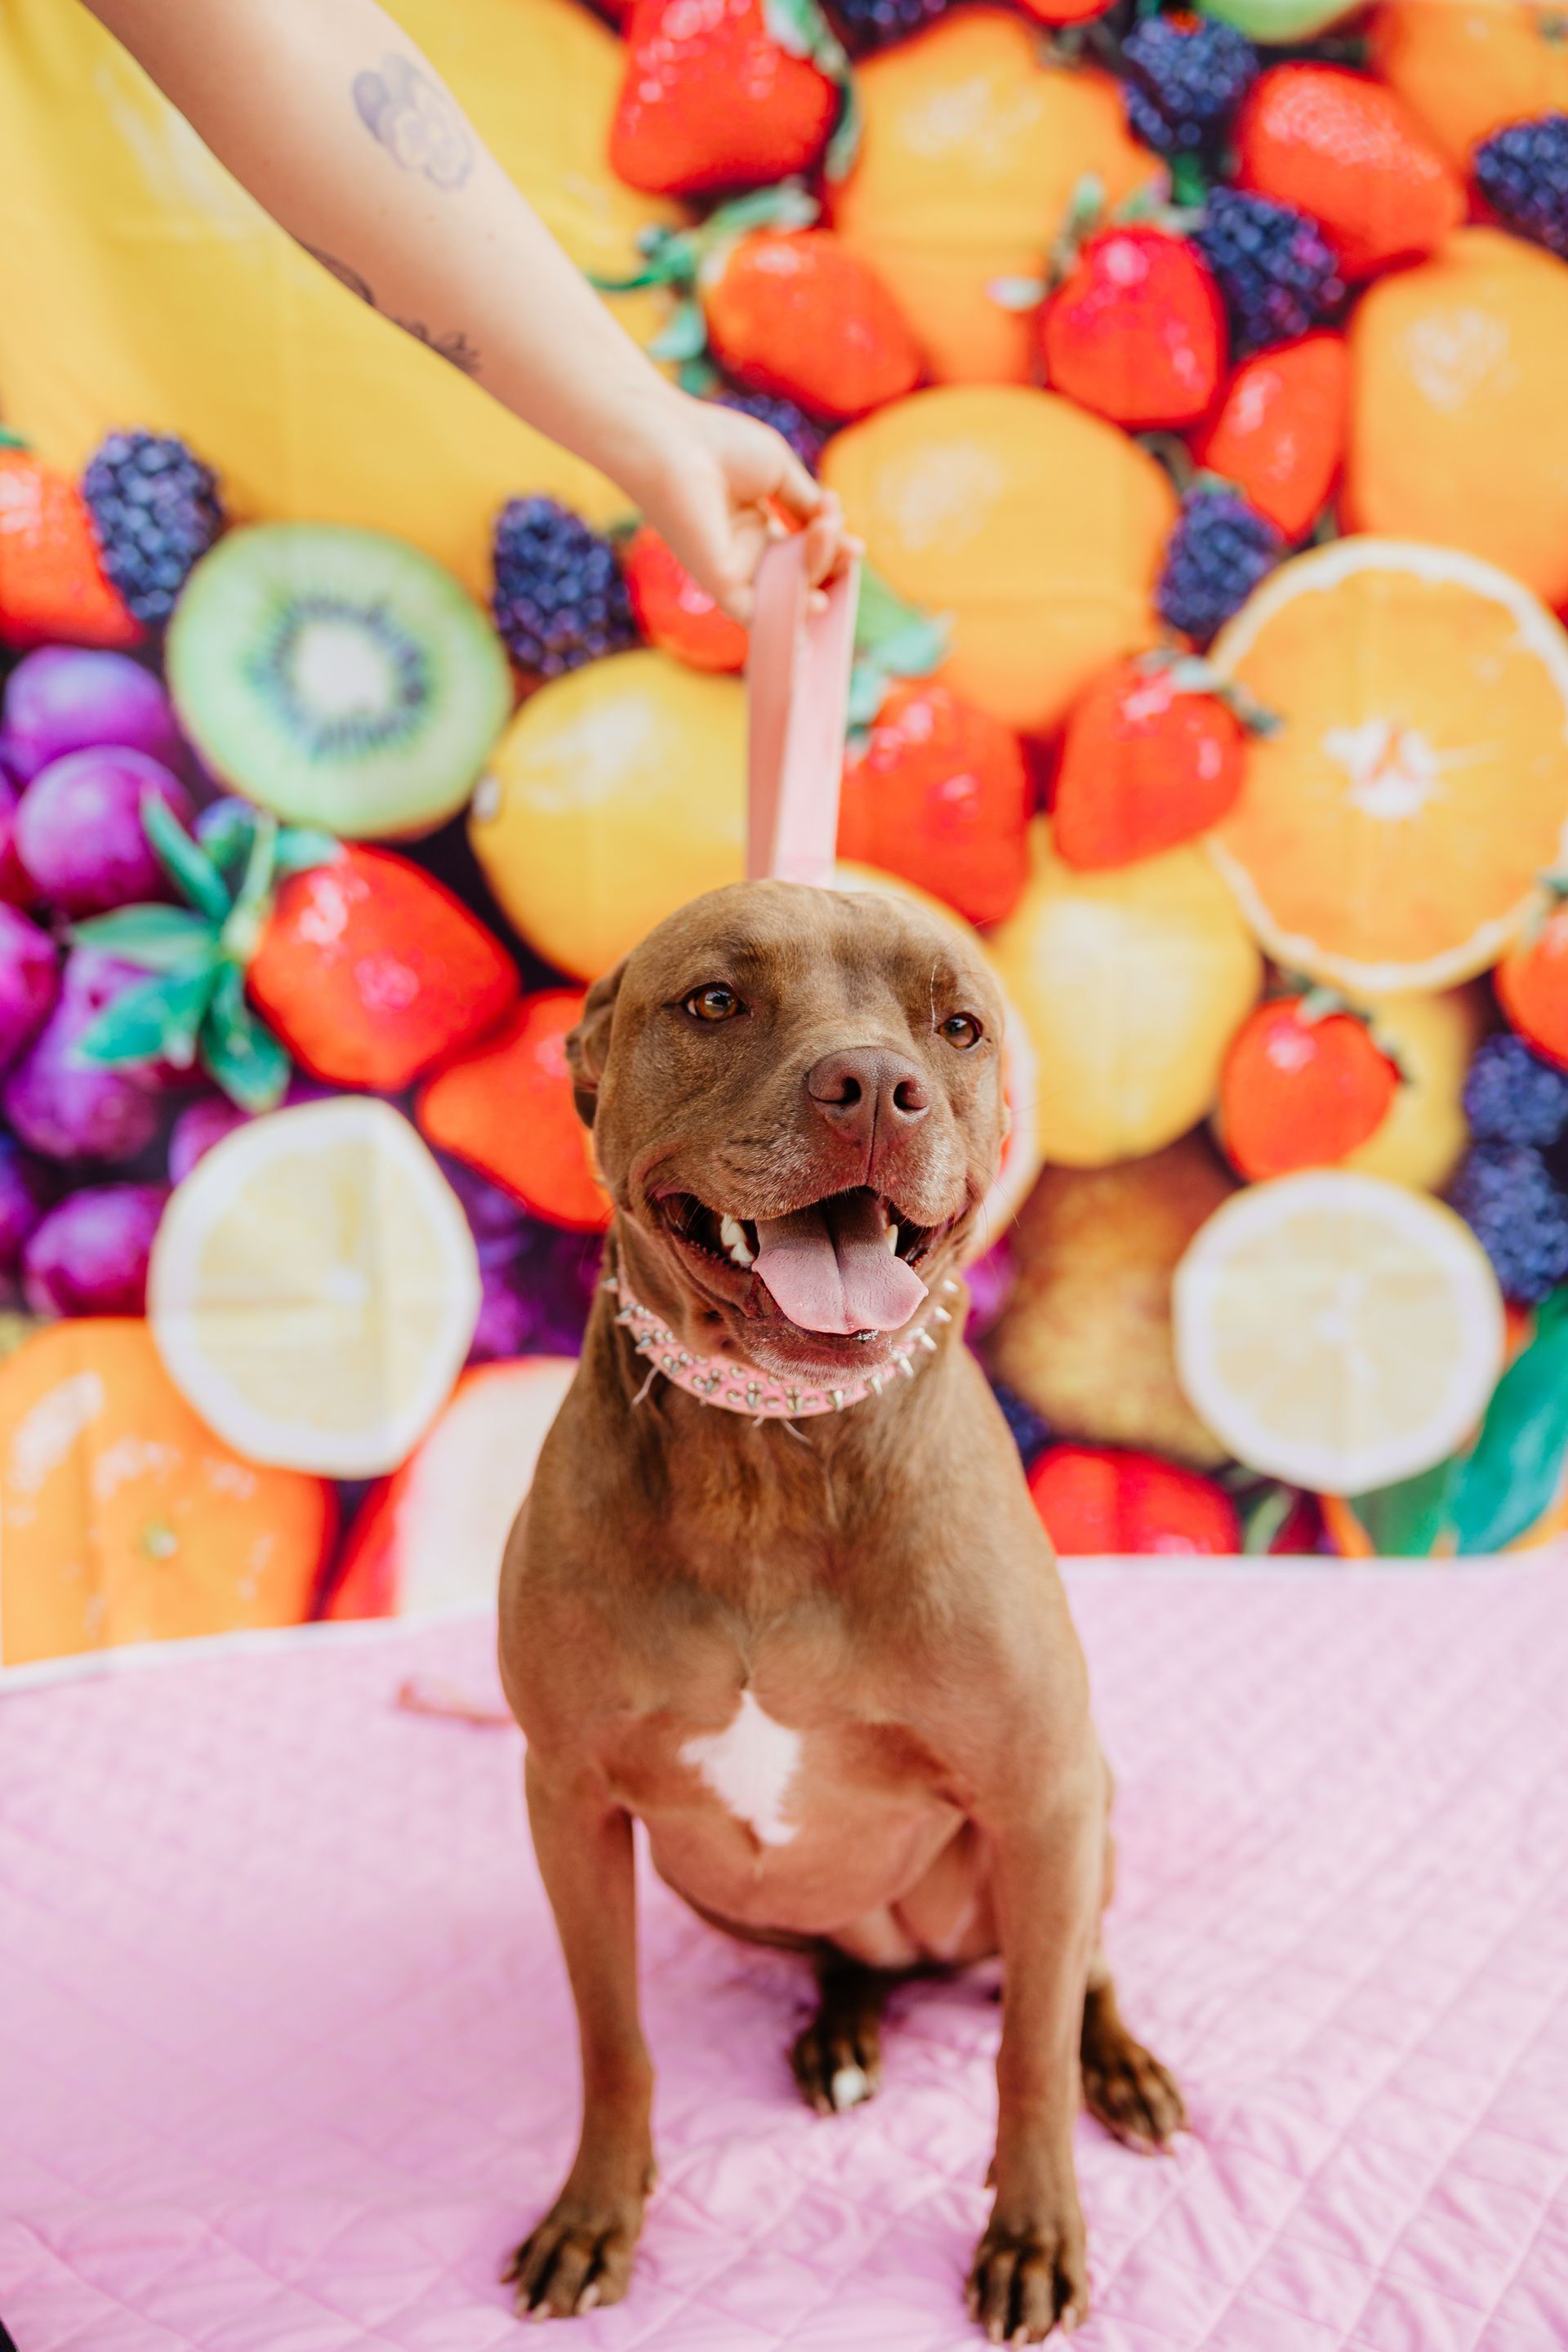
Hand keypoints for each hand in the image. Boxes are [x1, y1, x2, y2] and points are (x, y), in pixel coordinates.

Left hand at [622, 391, 855, 624]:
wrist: (678, 445)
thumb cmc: (720, 446)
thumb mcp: (780, 473)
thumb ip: (807, 507)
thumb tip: (835, 529)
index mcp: (754, 523)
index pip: (803, 550)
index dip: (831, 550)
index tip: (853, 541)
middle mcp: (744, 552)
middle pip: (801, 572)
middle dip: (829, 557)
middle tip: (839, 531)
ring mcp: (733, 572)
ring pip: (789, 591)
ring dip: (817, 570)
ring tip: (829, 535)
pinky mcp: (721, 587)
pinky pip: (761, 616)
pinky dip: (791, 618)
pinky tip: (819, 602)